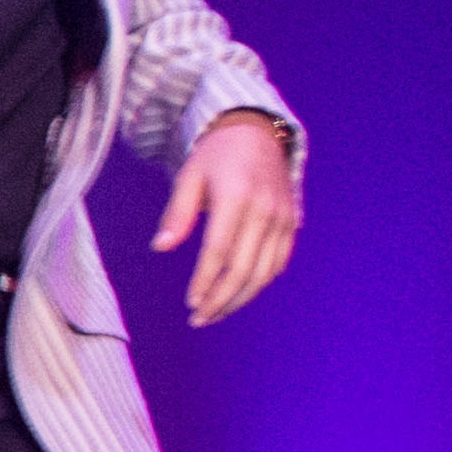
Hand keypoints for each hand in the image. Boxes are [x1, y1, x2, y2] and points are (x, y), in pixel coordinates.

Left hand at [152, 113, 300, 324]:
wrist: (257, 133)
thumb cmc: (216, 157)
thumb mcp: (189, 177)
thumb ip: (177, 214)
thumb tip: (160, 248)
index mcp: (236, 197)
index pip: (219, 251)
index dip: (204, 281)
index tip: (190, 303)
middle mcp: (264, 210)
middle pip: (244, 270)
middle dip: (220, 300)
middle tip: (199, 318)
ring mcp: (282, 218)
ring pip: (264, 273)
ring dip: (239, 299)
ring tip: (215, 313)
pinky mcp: (291, 223)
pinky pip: (277, 263)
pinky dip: (259, 283)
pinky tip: (238, 294)